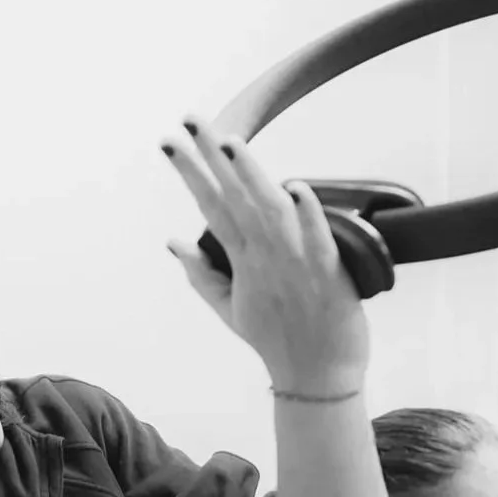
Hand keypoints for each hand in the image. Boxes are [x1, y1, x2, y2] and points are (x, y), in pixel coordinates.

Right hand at [160, 116, 368, 396]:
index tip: (169, 142)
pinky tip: (295, 187)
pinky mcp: (328, 271)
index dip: (189, 172)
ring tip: (230, 143)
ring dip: (250, 176)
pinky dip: (306, 213)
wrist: (316, 375)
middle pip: (233, 198)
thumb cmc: (276, 341)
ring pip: (269, 210)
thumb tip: (173, 241)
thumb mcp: (228, 309)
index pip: (209, 205)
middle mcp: (263, 257)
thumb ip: (200, 273)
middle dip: (209, 157)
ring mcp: (294, 262)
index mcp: (239, 262)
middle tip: (190, 121)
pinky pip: (316, 237)